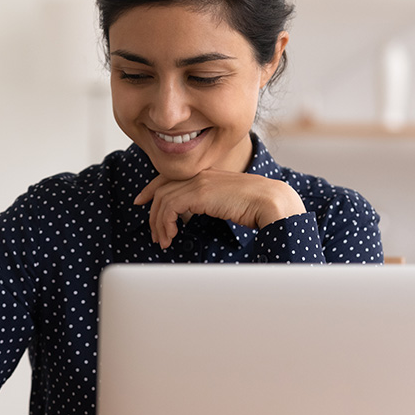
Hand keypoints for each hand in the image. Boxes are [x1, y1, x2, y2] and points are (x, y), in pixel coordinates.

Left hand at [134, 168, 305, 248]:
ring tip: (163, 241)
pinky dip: (165, 222)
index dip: (152, 189)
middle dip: (152, 213)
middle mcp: (200, 174)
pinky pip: (169, 206)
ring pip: (163, 199)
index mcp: (207, 174)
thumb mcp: (228, 202)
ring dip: (158, 223)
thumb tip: (196, 216)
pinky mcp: (199, 192)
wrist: (273, 202)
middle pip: (162, 189)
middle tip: (154, 234)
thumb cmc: (258, 207)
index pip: (170, 177)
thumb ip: (211, 203)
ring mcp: (199, 182)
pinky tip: (171, 235)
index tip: (142, 201)